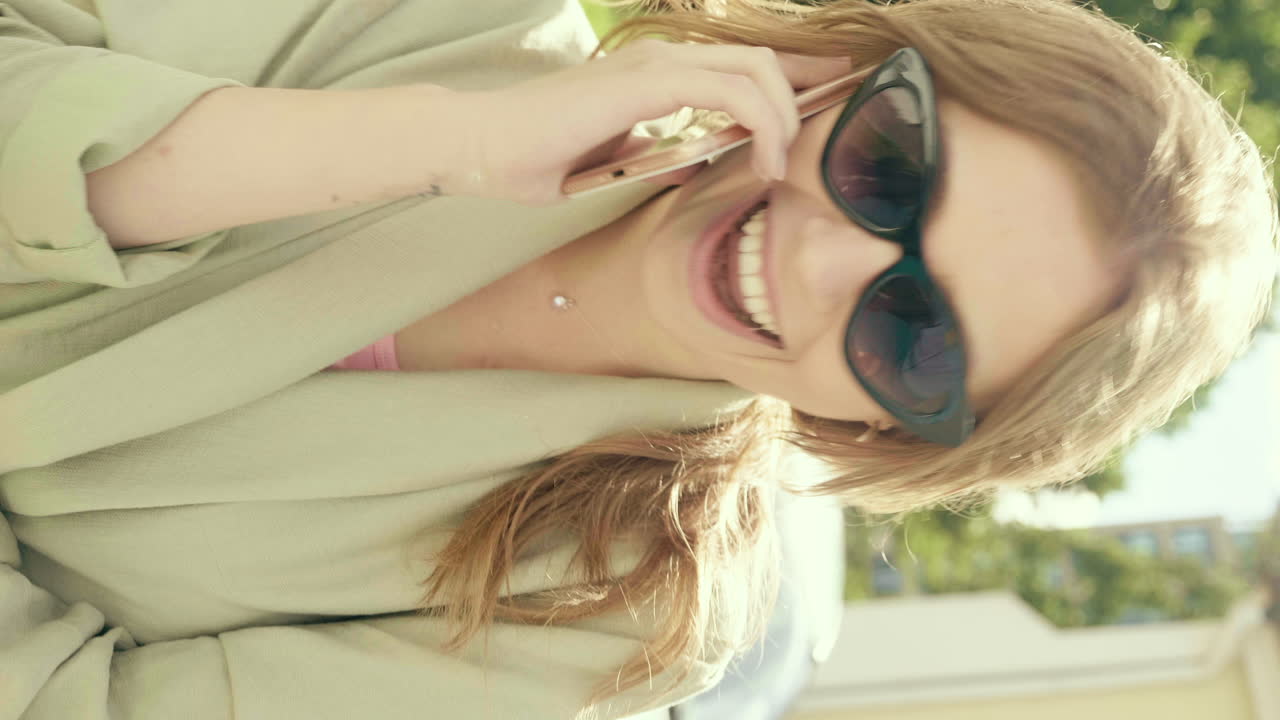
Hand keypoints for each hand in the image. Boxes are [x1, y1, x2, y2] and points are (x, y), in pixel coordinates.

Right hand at [452, 40, 852, 205]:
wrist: (482, 147)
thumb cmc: (534, 157)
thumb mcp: (613, 158)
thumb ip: (653, 152)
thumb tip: (688, 163)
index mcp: (656, 74)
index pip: (739, 65)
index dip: (790, 79)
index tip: (824, 102)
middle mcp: (663, 60)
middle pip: (762, 57)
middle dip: (807, 86)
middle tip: (832, 121)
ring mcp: (656, 66)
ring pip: (755, 68)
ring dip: (786, 114)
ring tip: (786, 163)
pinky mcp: (648, 83)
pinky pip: (731, 91)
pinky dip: (762, 124)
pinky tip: (765, 163)